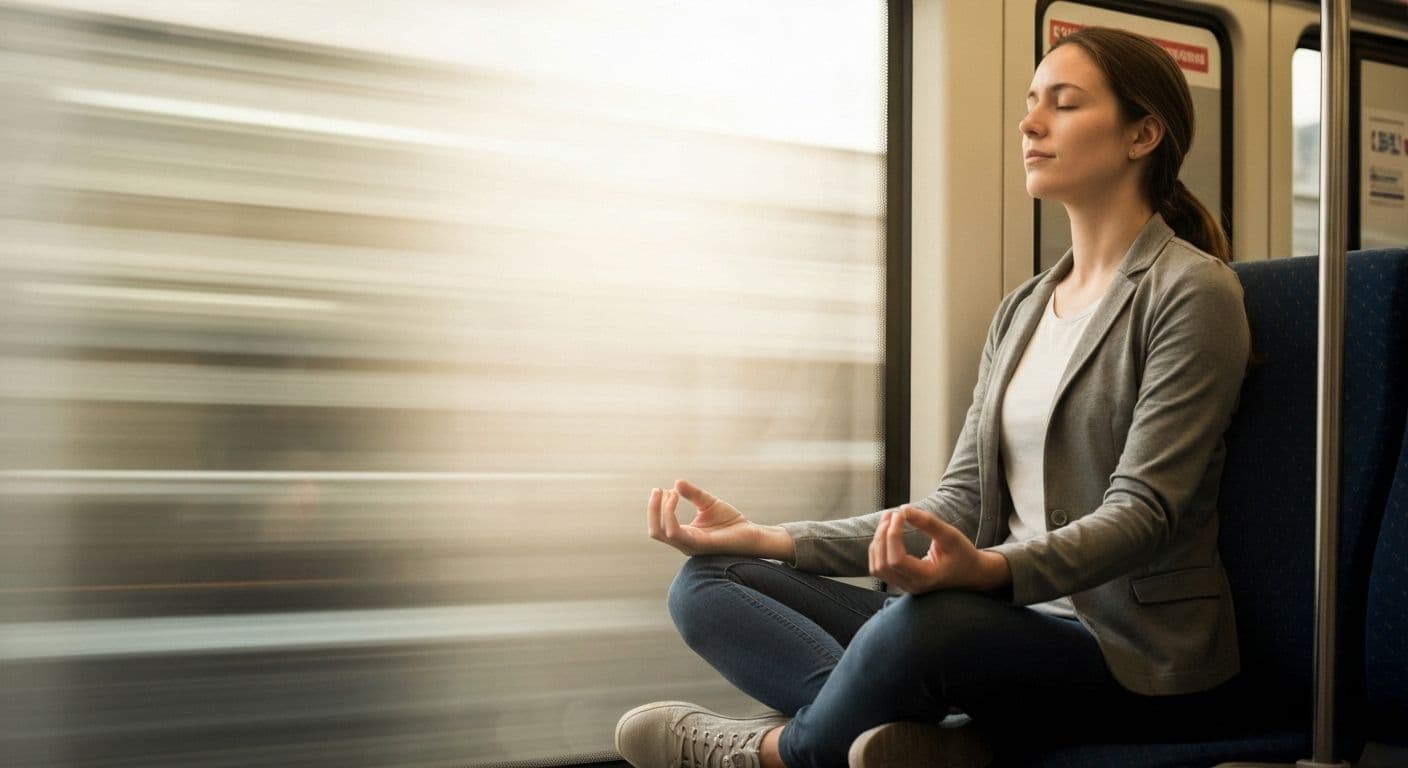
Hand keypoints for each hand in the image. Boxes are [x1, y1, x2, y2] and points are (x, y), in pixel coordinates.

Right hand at [646, 480, 793, 560]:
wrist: (752, 534)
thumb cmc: (731, 522)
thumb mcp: (708, 502)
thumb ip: (693, 494)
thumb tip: (676, 482)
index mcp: (684, 535)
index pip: (659, 526)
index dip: (656, 507)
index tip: (662, 489)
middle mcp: (684, 543)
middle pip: (655, 531)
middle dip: (652, 509)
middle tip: (657, 490)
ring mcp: (690, 546)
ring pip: (662, 532)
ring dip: (661, 509)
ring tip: (670, 492)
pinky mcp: (700, 545)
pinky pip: (675, 532)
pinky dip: (670, 513)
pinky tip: (676, 497)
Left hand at [868, 506, 1009, 593]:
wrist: (971, 573)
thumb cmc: (963, 555)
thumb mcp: (951, 536)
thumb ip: (928, 523)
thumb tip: (904, 509)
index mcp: (926, 578)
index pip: (896, 560)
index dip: (892, 535)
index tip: (899, 514)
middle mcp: (912, 586)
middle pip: (882, 564)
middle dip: (882, 535)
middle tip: (893, 514)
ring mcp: (904, 586)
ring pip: (877, 567)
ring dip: (877, 541)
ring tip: (888, 520)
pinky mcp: (901, 580)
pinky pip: (879, 568)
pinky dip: (878, 549)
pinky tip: (887, 532)